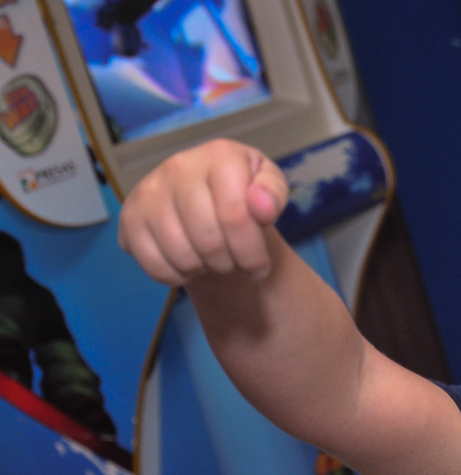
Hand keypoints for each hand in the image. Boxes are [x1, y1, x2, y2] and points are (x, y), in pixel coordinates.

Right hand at [118, 139, 289, 285]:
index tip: (260, 265)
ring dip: (206, 269)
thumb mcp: (270, 184)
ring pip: (182, 256)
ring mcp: (149, 191)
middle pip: (209, 242)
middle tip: (236, 261)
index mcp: (220, 155)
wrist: (204, 189)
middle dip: (231, 263)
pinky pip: (155, 266)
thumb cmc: (242, 189)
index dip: (252, 253)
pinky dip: (178, 276)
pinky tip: (190, 262)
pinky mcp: (129, 216)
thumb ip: (274, 193)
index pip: (236, 217)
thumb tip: (262, 207)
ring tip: (214, 258)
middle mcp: (179, 166)